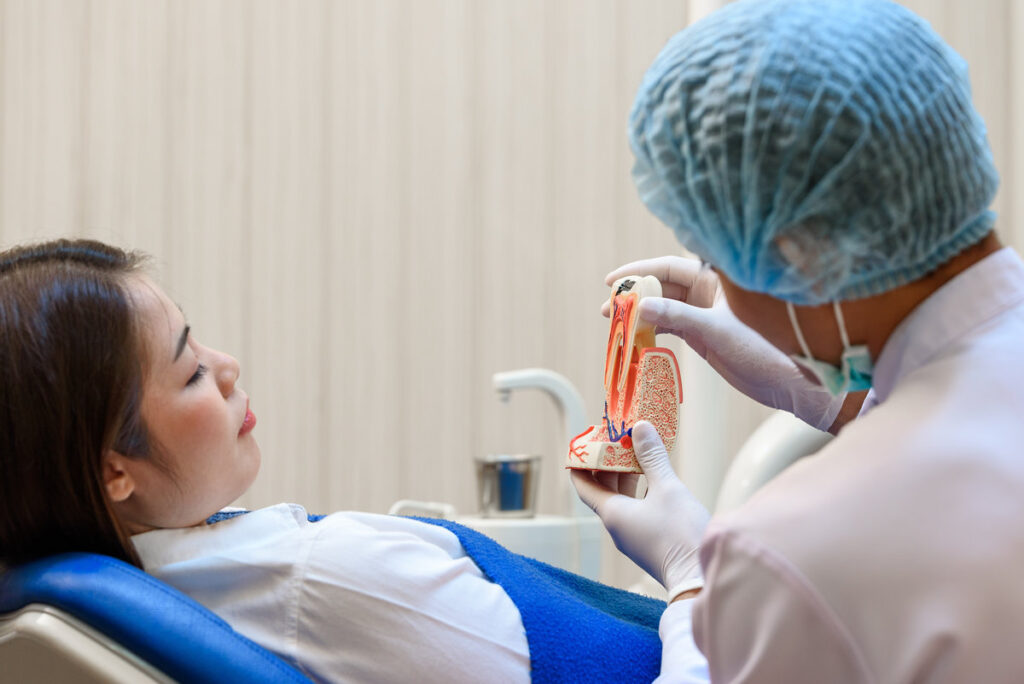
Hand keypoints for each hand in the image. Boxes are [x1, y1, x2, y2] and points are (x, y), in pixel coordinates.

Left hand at [572, 422, 708, 600]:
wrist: (700, 579)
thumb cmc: (681, 535)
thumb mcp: (668, 488)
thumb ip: (652, 458)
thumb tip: (639, 428)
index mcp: (612, 514)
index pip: (584, 485)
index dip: (581, 463)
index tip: (584, 444)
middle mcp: (617, 527)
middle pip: (603, 490)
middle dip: (608, 465)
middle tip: (616, 441)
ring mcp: (632, 536)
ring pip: (620, 500)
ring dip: (625, 477)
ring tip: (636, 454)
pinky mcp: (648, 542)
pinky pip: (635, 510)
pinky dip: (638, 491)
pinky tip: (654, 479)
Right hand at [604, 256, 844, 431]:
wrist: (791, 382)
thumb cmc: (765, 348)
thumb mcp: (717, 331)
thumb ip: (679, 318)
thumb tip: (641, 307)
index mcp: (716, 279)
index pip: (668, 267)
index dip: (638, 272)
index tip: (613, 282)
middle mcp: (709, 292)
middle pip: (661, 287)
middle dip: (633, 296)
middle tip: (608, 310)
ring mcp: (705, 314)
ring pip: (663, 308)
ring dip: (639, 316)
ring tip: (615, 326)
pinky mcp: (704, 335)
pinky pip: (670, 327)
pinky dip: (651, 331)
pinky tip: (635, 338)